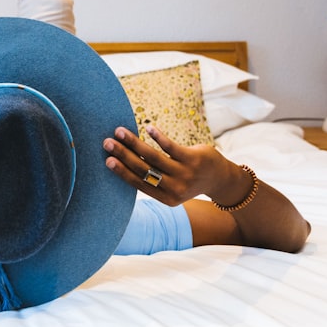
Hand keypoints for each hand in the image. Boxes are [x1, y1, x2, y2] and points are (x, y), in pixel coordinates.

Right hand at [103, 125, 240, 205]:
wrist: (220, 179)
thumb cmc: (187, 179)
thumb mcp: (171, 187)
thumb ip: (152, 179)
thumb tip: (123, 163)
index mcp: (166, 198)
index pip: (139, 184)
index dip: (122, 172)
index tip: (106, 160)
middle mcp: (174, 188)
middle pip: (143, 169)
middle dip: (122, 155)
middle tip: (107, 143)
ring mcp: (184, 174)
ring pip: (154, 157)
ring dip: (134, 143)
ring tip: (120, 131)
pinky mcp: (193, 159)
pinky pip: (171, 147)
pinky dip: (158, 137)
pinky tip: (148, 127)